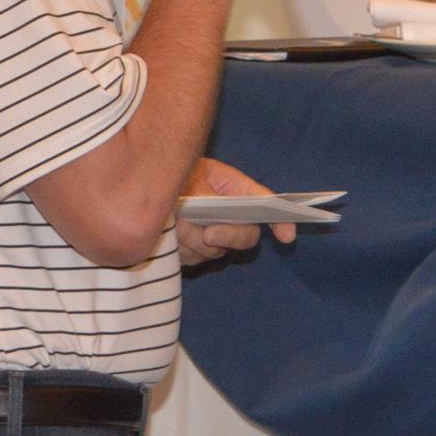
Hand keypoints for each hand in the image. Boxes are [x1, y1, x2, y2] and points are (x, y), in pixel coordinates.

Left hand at [175, 157, 295, 267]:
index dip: (280, 220)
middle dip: (229, 236)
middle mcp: (232, 216)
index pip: (267, 204)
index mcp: (238, 191)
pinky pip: (195, 259)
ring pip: (216, 251)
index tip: (286, 236)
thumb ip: (205, 200)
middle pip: (247, 236)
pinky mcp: (196, 252)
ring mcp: (215, 237)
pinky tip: (171, 233)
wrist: (148, 185)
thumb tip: (211, 230)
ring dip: (193, 239)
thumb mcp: (192, 179)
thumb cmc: (177, 176)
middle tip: (208, 234)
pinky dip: (181, 248)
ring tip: (176, 220)